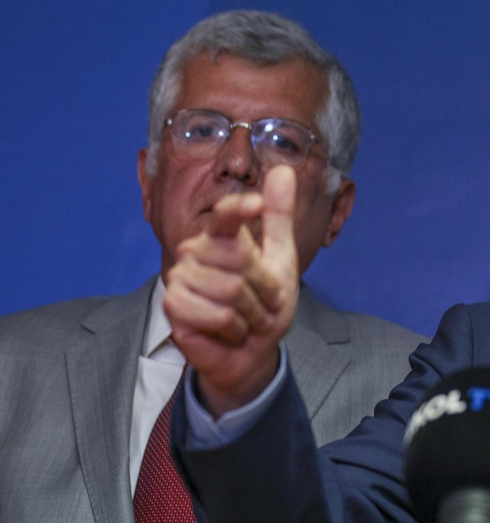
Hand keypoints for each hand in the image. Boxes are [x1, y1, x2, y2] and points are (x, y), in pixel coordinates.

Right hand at [164, 165, 299, 416]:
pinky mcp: (173, 305)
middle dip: (265, 289)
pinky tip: (230, 332)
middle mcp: (196, 251)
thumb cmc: (264, 305)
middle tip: (263, 303)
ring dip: (253, 313)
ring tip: (247, 319)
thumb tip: (283, 170)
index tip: (256, 206)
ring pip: (232, 289)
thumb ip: (278, 217)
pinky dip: (236, 329)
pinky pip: (219, 314)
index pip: (226, 214)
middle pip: (241, 258)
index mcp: (221, 237)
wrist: (249, 352)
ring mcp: (180, 277)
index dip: (240, 208)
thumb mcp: (281, 260)